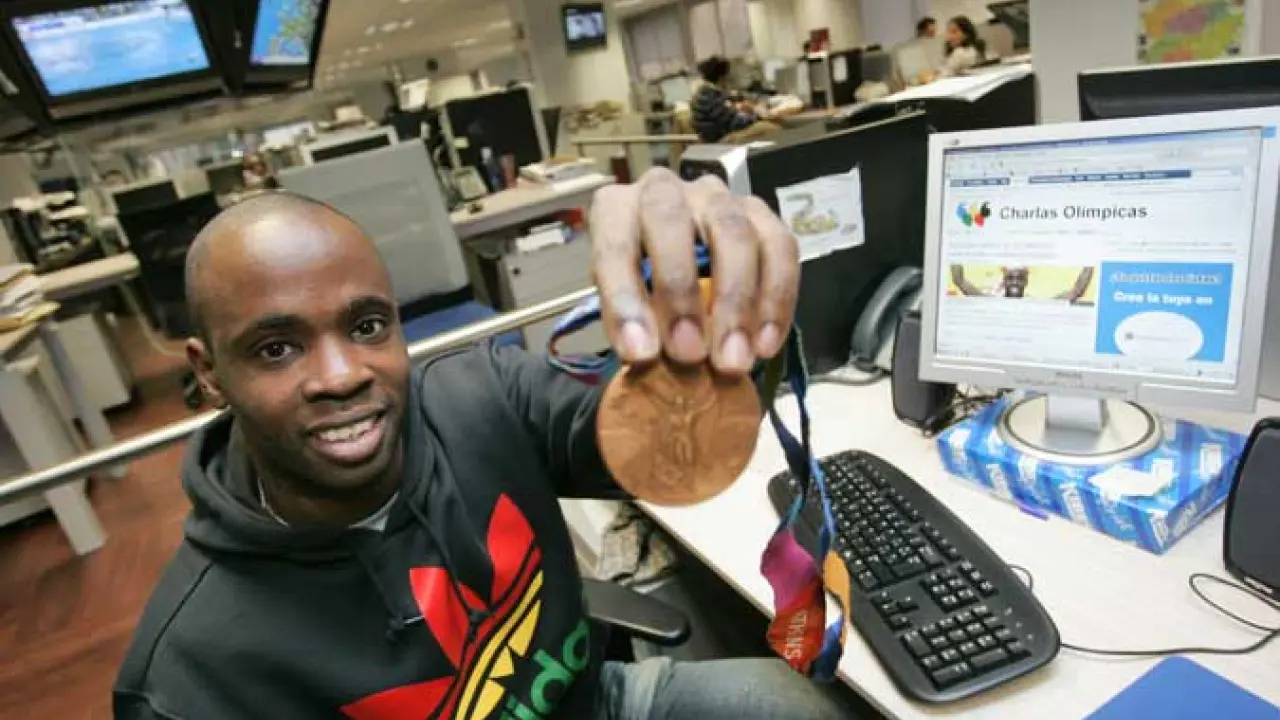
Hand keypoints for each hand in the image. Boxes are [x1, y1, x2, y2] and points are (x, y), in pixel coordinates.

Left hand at [589, 168, 799, 377]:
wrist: (679, 274)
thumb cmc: (644, 293)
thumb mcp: (624, 307)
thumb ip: (633, 326)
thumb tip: (653, 362)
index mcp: (616, 208)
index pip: (614, 243)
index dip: (626, 299)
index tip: (640, 353)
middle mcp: (665, 190)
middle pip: (671, 220)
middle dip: (680, 291)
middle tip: (688, 353)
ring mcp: (717, 198)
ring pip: (735, 233)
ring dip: (736, 301)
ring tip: (733, 360)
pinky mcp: (761, 215)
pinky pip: (780, 249)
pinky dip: (776, 300)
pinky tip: (765, 344)